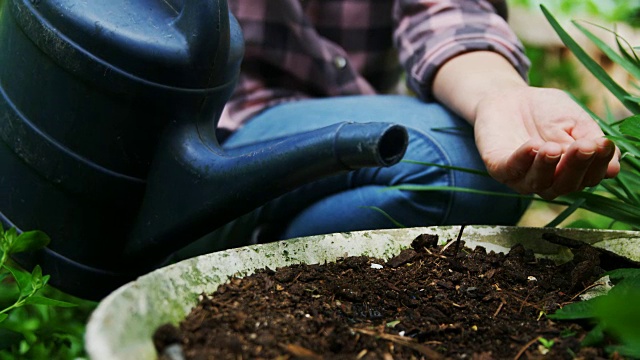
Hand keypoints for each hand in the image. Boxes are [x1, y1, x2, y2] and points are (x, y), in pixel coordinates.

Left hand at [473, 86, 619, 198]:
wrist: (509, 96)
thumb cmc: (546, 111)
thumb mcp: (574, 120)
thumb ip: (590, 139)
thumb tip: (614, 168)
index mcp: (571, 171)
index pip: (590, 176)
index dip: (599, 163)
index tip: (603, 144)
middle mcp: (548, 180)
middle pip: (566, 184)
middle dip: (576, 166)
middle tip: (584, 146)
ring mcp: (522, 177)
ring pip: (538, 182)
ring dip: (548, 166)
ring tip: (554, 148)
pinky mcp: (498, 167)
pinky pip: (510, 169)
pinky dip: (522, 160)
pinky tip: (533, 146)